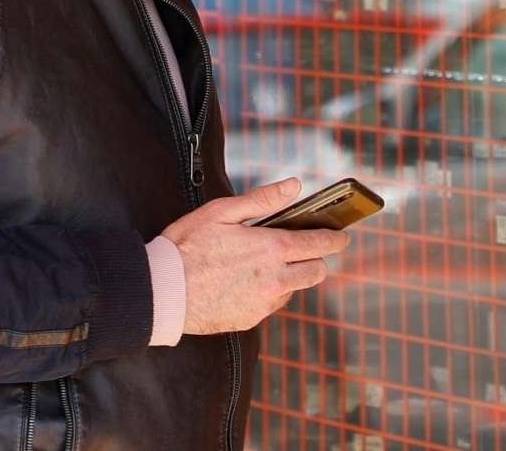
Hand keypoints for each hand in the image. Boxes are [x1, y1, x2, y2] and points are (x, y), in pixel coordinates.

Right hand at [161, 179, 352, 334]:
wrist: (162, 291)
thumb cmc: (188, 246)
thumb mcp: (223, 211)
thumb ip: (263, 199)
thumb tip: (294, 185)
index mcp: (271, 249)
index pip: (319, 244)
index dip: (336, 239)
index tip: (342, 236)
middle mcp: (274, 279)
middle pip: (316, 272)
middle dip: (316, 259)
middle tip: (303, 247)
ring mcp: (263, 303)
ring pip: (294, 289)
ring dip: (291, 276)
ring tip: (266, 263)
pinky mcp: (249, 320)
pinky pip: (272, 305)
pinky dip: (269, 292)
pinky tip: (248, 281)